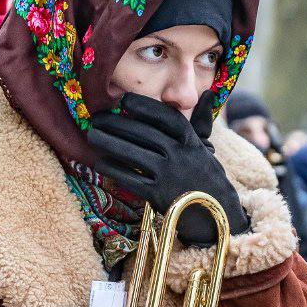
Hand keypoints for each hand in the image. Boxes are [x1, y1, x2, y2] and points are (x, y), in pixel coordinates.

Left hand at [88, 91, 249, 246]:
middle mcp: (180, 155)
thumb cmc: (205, 176)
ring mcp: (168, 176)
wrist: (214, 213)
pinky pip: (130, 179)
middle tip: (96, 117)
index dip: (144, 106)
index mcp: (191, 141)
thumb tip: (209, 93)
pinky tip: (100, 162)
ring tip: (92, 135)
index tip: (123, 100)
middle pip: (144, 133)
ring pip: (133, 154)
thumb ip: (202, 121)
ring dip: (109, 143)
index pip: (165, 117)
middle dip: (116, 123)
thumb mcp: (206, 147)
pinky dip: (114, 169)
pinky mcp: (157, 195)